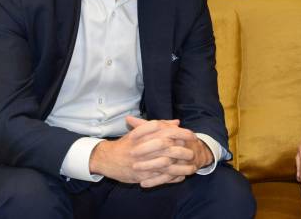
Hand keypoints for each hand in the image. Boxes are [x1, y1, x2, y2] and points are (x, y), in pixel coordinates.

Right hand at [89, 116, 211, 186]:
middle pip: (165, 144)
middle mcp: (141, 146)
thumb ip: (159, 126)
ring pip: (164, 162)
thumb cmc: (126, 143)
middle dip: (182, 147)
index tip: (191, 134)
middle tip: (193, 149)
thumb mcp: (140, 131)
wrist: (107, 159)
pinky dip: (172, 177)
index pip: (163, 129)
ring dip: (180, 164)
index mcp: (142, 134)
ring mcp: (141, 161)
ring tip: (192, 165)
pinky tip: (182, 176)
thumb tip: (177, 123)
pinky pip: (159, 176)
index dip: (179, 131)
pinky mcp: (140, 175)